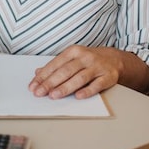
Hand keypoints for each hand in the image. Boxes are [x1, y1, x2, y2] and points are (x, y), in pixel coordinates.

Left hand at [29, 46, 145, 99]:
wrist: (114, 59)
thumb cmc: (88, 60)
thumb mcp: (71, 58)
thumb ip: (55, 66)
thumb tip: (37, 72)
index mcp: (73, 51)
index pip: (55, 64)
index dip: (43, 76)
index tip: (33, 86)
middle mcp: (85, 57)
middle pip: (65, 71)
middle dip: (50, 82)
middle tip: (40, 92)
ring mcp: (97, 67)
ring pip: (79, 78)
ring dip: (65, 87)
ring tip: (54, 96)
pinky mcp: (108, 77)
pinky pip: (97, 84)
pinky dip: (87, 91)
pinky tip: (78, 96)